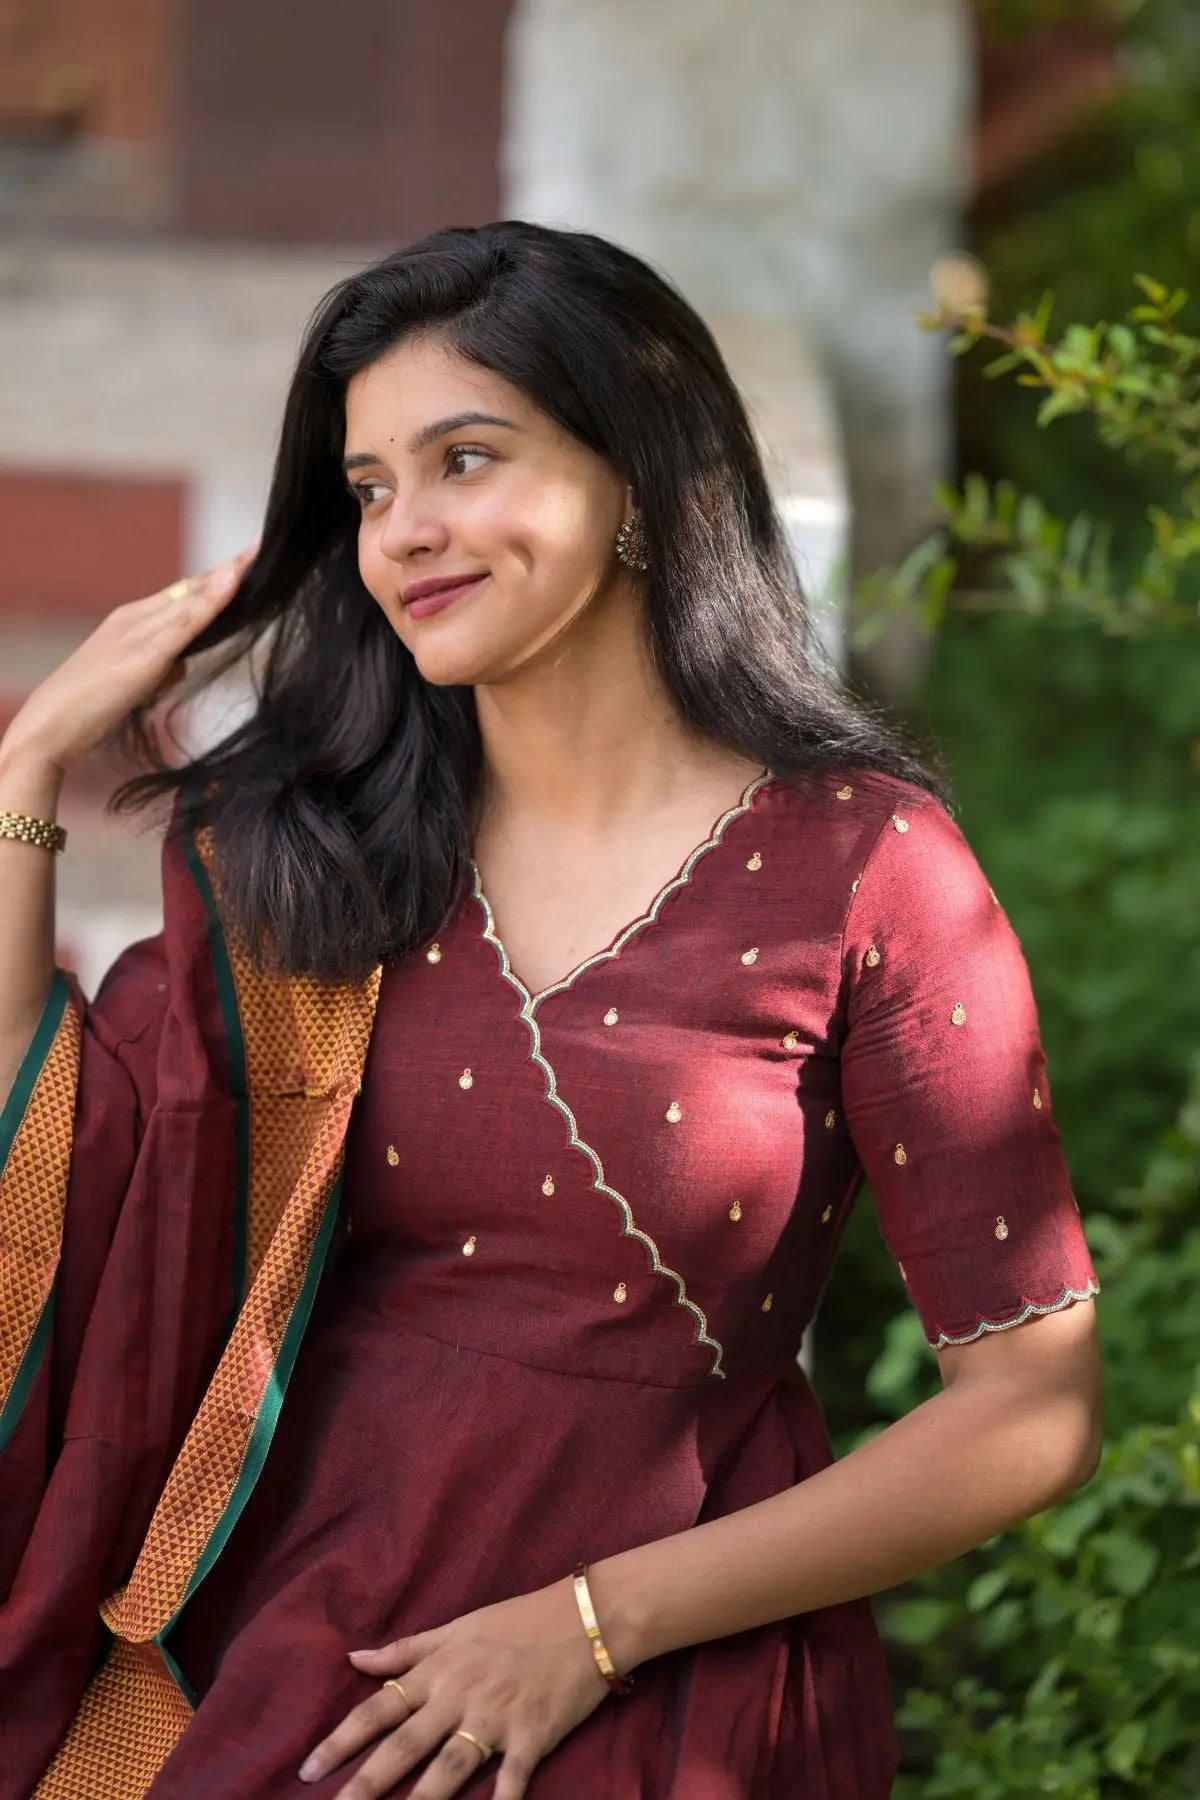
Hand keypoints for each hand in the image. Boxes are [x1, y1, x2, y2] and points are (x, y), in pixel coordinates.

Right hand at [0, 541, 257, 774]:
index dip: (214, 579)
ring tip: (256, 555)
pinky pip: (186, 624)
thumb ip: (158, 669)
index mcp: (129, 622)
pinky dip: (211, 603)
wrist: (49, 727)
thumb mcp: (132, 684)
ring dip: (225, 577)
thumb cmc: (86, 709)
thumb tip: (182, 665)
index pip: (181, 594)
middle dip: (227, 569)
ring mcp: (138, 634)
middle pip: (190, 589)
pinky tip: (232, 584)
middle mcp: (134, 619)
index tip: (243, 563)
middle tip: (260, 548)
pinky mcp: (144, 656)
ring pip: (191, 599)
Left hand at [298, 1578, 612, 1799]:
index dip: (341, 1739)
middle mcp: (460, 1695)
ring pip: (448, 1767)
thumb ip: (407, 1649)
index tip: (308, 1768)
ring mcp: (496, 1717)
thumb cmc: (520, 1620)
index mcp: (439, 1669)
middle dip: (365, 1783)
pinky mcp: (533, 1736)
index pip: (379, 1707)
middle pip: (404, 1746)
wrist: (587, 1617)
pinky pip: (510, 1779)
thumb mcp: (459, 1627)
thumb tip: (355, 1656)